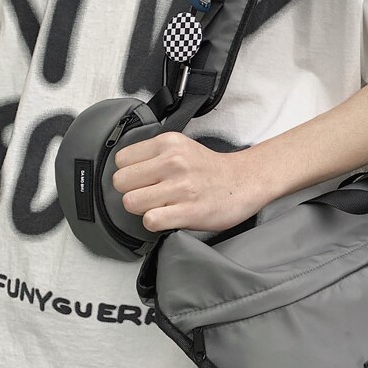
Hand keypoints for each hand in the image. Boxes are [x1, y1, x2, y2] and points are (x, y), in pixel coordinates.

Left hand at [112, 132, 264, 233]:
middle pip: (121, 182)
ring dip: (143, 209)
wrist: (245, 181)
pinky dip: (155, 223)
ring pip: (131, 202)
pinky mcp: (189, 211)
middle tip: (151, 195)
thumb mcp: (181, 147)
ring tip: (161, 206)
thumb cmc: (211, 170)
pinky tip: (168, 217)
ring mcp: (182, 187)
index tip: (143, 180)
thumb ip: (153, 155)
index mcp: (168, 143)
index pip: (121, 160)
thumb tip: (124, 173)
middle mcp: (173, 162)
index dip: (130, 174)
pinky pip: (150, 220)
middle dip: (132, 192)